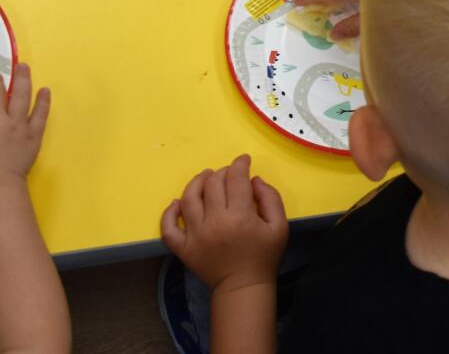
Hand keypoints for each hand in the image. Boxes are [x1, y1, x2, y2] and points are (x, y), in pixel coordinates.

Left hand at [161, 155, 287, 291]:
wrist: (242, 287)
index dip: (240, 164)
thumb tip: (254, 180)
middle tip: (229, 174)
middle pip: (213, 184)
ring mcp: (195, 235)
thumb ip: (270, 198)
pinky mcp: (183, 248)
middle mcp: (214, 222)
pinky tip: (178, 203)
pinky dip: (169, 212)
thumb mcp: (280, 226)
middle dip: (223, 172)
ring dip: (197, 182)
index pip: (236, 178)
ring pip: (189, 198)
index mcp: (240, 216)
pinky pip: (168, 227)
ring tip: (206, 178)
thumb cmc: (263, 256)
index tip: (244, 161)